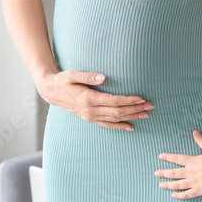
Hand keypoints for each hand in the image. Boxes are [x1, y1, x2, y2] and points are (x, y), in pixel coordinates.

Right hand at [36, 69, 151, 131]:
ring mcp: (90, 117)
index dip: (129, 100)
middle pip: (118, 112)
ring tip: (146, 114)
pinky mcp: (90, 119)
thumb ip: (87, 76)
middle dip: (135, 109)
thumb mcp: (71, 74)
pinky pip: (107, 125)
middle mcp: (90, 110)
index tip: (141, 98)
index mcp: (88, 99)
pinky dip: (120, 126)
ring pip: (115, 119)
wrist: (51, 92)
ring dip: (131, 117)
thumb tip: (103, 78)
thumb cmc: (62, 80)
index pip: (114, 101)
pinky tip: (131, 127)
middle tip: (150, 106)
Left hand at [155, 130, 201, 198]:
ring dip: (168, 185)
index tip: (160, 156)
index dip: (168, 157)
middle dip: (164, 173)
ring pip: (178, 184)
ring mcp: (193, 183)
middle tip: (155, 173)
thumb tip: (194, 131)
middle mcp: (190, 173)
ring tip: (160, 185)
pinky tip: (173, 195)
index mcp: (193, 162)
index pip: (177, 158)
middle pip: (174, 173)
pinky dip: (179, 195)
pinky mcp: (198, 191)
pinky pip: (186, 194)